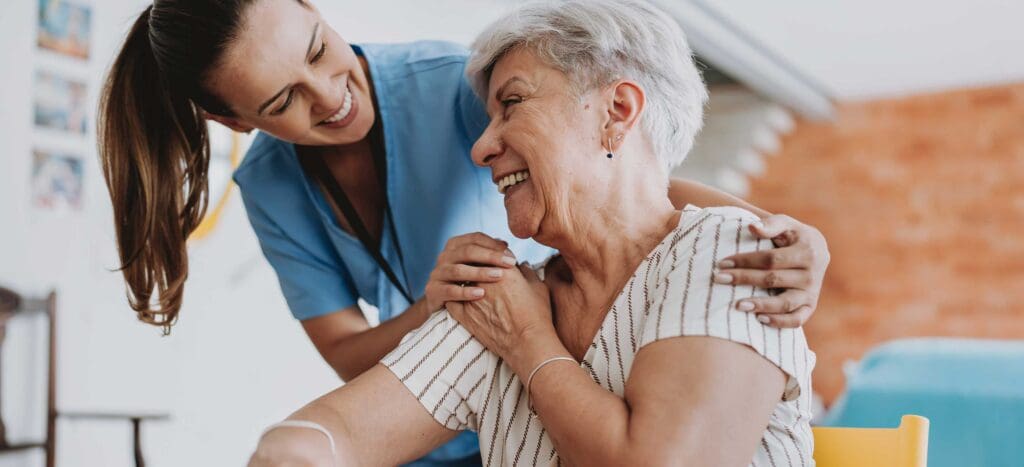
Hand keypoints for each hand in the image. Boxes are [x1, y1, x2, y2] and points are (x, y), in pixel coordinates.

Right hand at [424, 233, 517, 312]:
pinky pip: (450, 290)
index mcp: (455, 245)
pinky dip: (466, 292)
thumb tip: (505, 245)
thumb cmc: (466, 281)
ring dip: (480, 272)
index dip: (493, 244)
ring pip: (458, 270)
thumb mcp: (477, 265)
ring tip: (498, 276)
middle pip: (467, 251)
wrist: (442, 303)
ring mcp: (437, 273)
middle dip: (491, 256)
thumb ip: (489, 254)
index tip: (511, 254)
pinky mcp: (433, 290)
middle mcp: (444, 256)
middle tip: (510, 263)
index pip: (475, 238)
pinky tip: (481, 294)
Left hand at [446, 262, 553, 362]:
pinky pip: (452, 300)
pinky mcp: (463, 314)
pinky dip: (454, 297)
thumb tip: (523, 264)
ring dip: (464, 280)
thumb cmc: (537, 316)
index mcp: (503, 269)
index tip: (496, 261)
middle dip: (477, 264)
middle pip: (474, 263)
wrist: (527, 343)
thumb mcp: (538, 288)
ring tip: (468, 284)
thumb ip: (528, 272)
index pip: (492, 253)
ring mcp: (471, 296)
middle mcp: (484, 279)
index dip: (494, 256)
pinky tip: (458, 299)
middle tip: (480, 270)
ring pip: (460, 280)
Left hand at [714, 214, 829, 327]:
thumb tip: (752, 227)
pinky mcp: (810, 306)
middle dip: (744, 279)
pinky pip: (796, 319)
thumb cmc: (793, 236)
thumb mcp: (786, 224)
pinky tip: (759, 319)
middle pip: (773, 279)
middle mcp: (812, 274)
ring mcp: (812, 292)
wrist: (816, 251)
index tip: (722, 263)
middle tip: (719, 279)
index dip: (746, 261)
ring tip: (737, 305)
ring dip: (761, 305)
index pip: (771, 259)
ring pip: (785, 303)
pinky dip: (779, 322)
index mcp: (807, 251)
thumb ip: (771, 224)